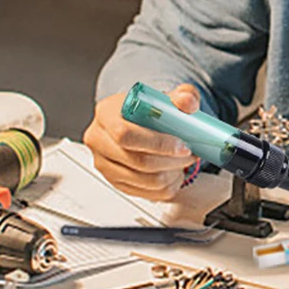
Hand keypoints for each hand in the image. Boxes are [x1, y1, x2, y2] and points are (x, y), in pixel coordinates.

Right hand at [83, 85, 200, 200]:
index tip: (182, 144)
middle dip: (170, 160)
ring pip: (143, 180)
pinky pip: (145, 193)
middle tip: (189, 154)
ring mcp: (104, 164)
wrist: (138, 121)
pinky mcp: (114, 182)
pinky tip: (174, 172)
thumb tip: (187, 102)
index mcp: (106, 114)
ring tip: (183, 162)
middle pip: (136, 161)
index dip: (158, 143)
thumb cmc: (149, 109)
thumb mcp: (167, 97)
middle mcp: (99, 140)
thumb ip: (182, 96)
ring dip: (171, 174)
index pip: (126, 134)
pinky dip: (166, 186)